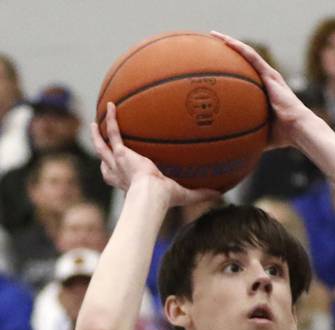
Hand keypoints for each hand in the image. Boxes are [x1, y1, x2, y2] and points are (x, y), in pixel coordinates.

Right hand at [91, 103, 220, 207]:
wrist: (151, 195)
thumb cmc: (164, 200)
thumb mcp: (185, 195)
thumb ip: (201, 193)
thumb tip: (221, 193)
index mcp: (131, 185)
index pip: (121, 181)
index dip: (119, 177)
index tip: (122, 171)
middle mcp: (120, 174)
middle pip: (105, 165)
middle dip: (103, 155)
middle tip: (101, 144)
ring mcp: (117, 163)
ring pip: (101, 148)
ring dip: (96, 136)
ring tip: (94, 124)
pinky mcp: (119, 154)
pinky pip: (114, 132)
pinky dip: (112, 119)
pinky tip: (112, 105)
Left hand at [210, 32, 310, 149]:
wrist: (298, 129)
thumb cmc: (284, 135)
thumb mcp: (261, 133)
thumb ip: (250, 134)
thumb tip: (234, 147)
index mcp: (265, 91)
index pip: (246, 75)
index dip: (232, 68)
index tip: (216, 64)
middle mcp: (266, 79)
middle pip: (244, 60)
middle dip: (228, 51)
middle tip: (210, 45)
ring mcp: (268, 75)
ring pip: (246, 53)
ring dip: (230, 43)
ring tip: (214, 35)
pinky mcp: (270, 75)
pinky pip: (251, 56)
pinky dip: (238, 47)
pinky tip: (225, 41)